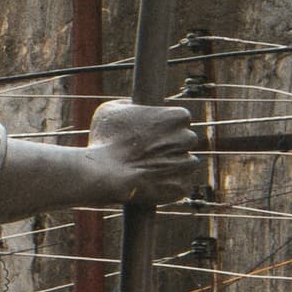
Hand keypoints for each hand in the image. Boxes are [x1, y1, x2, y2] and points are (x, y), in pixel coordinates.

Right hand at [87, 99, 204, 205]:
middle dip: (172, 146)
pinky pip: (182, 185)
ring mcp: (186, 164)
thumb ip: (129, 104)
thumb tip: (133, 105)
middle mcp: (187, 138)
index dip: (166, 126)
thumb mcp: (110, 110)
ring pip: (187, 163)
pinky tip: (152, 184)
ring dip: (174, 166)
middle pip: (186, 141)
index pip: (181, 118)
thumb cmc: (104, 140)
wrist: (103, 175)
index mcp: (177, 117)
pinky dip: (170, 186)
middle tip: (151, 152)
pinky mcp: (182, 187)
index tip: (153, 133)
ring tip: (150, 169)